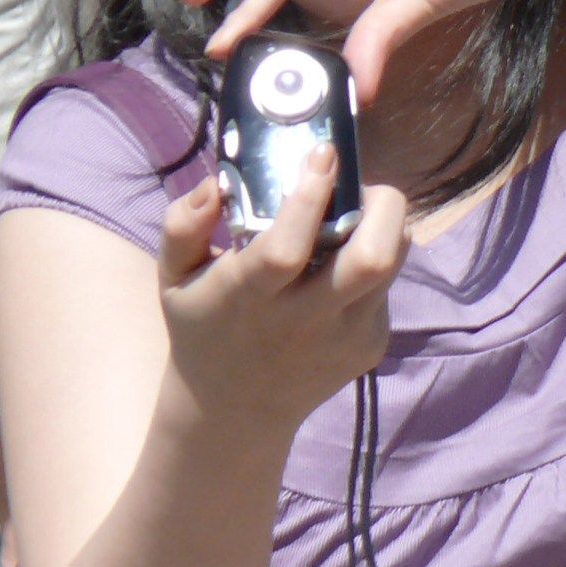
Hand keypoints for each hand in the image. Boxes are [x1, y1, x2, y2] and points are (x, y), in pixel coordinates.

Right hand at [157, 146, 409, 433]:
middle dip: (381, 208)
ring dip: (386, 228)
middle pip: (372, 260)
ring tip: (357, 214)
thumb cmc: (203, 328)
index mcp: (251, 298)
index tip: (323, 154)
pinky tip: (343, 262)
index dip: (311, 197)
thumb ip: (182, 225)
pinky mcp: (371, 347)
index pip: (288, 248)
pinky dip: (376, 259)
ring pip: (392, 267)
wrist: (236, 412)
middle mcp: (305, 322)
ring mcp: (346, 338)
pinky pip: (387, 287)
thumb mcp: (173, 277)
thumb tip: (216, 185)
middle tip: (362, 186)